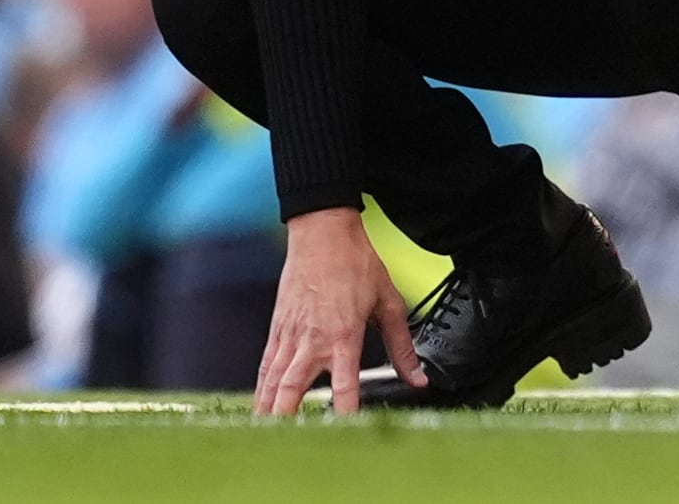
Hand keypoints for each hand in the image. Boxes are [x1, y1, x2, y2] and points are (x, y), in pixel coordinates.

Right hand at [254, 206, 425, 416]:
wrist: (322, 231)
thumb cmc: (355, 262)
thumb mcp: (388, 302)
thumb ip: (402, 346)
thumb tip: (418, 377)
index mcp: (343, 336)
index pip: (345, 388)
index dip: (345, 416)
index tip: (347, 437)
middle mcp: (313, 340)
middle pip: (293, 391)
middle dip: (289, 422)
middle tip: (288, 447)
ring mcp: (291, 334)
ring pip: (273, 382)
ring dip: (269, 412)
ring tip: (265, 437)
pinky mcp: (278, 327)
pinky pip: (267, 364)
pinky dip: (262, 388)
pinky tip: (261, 404)